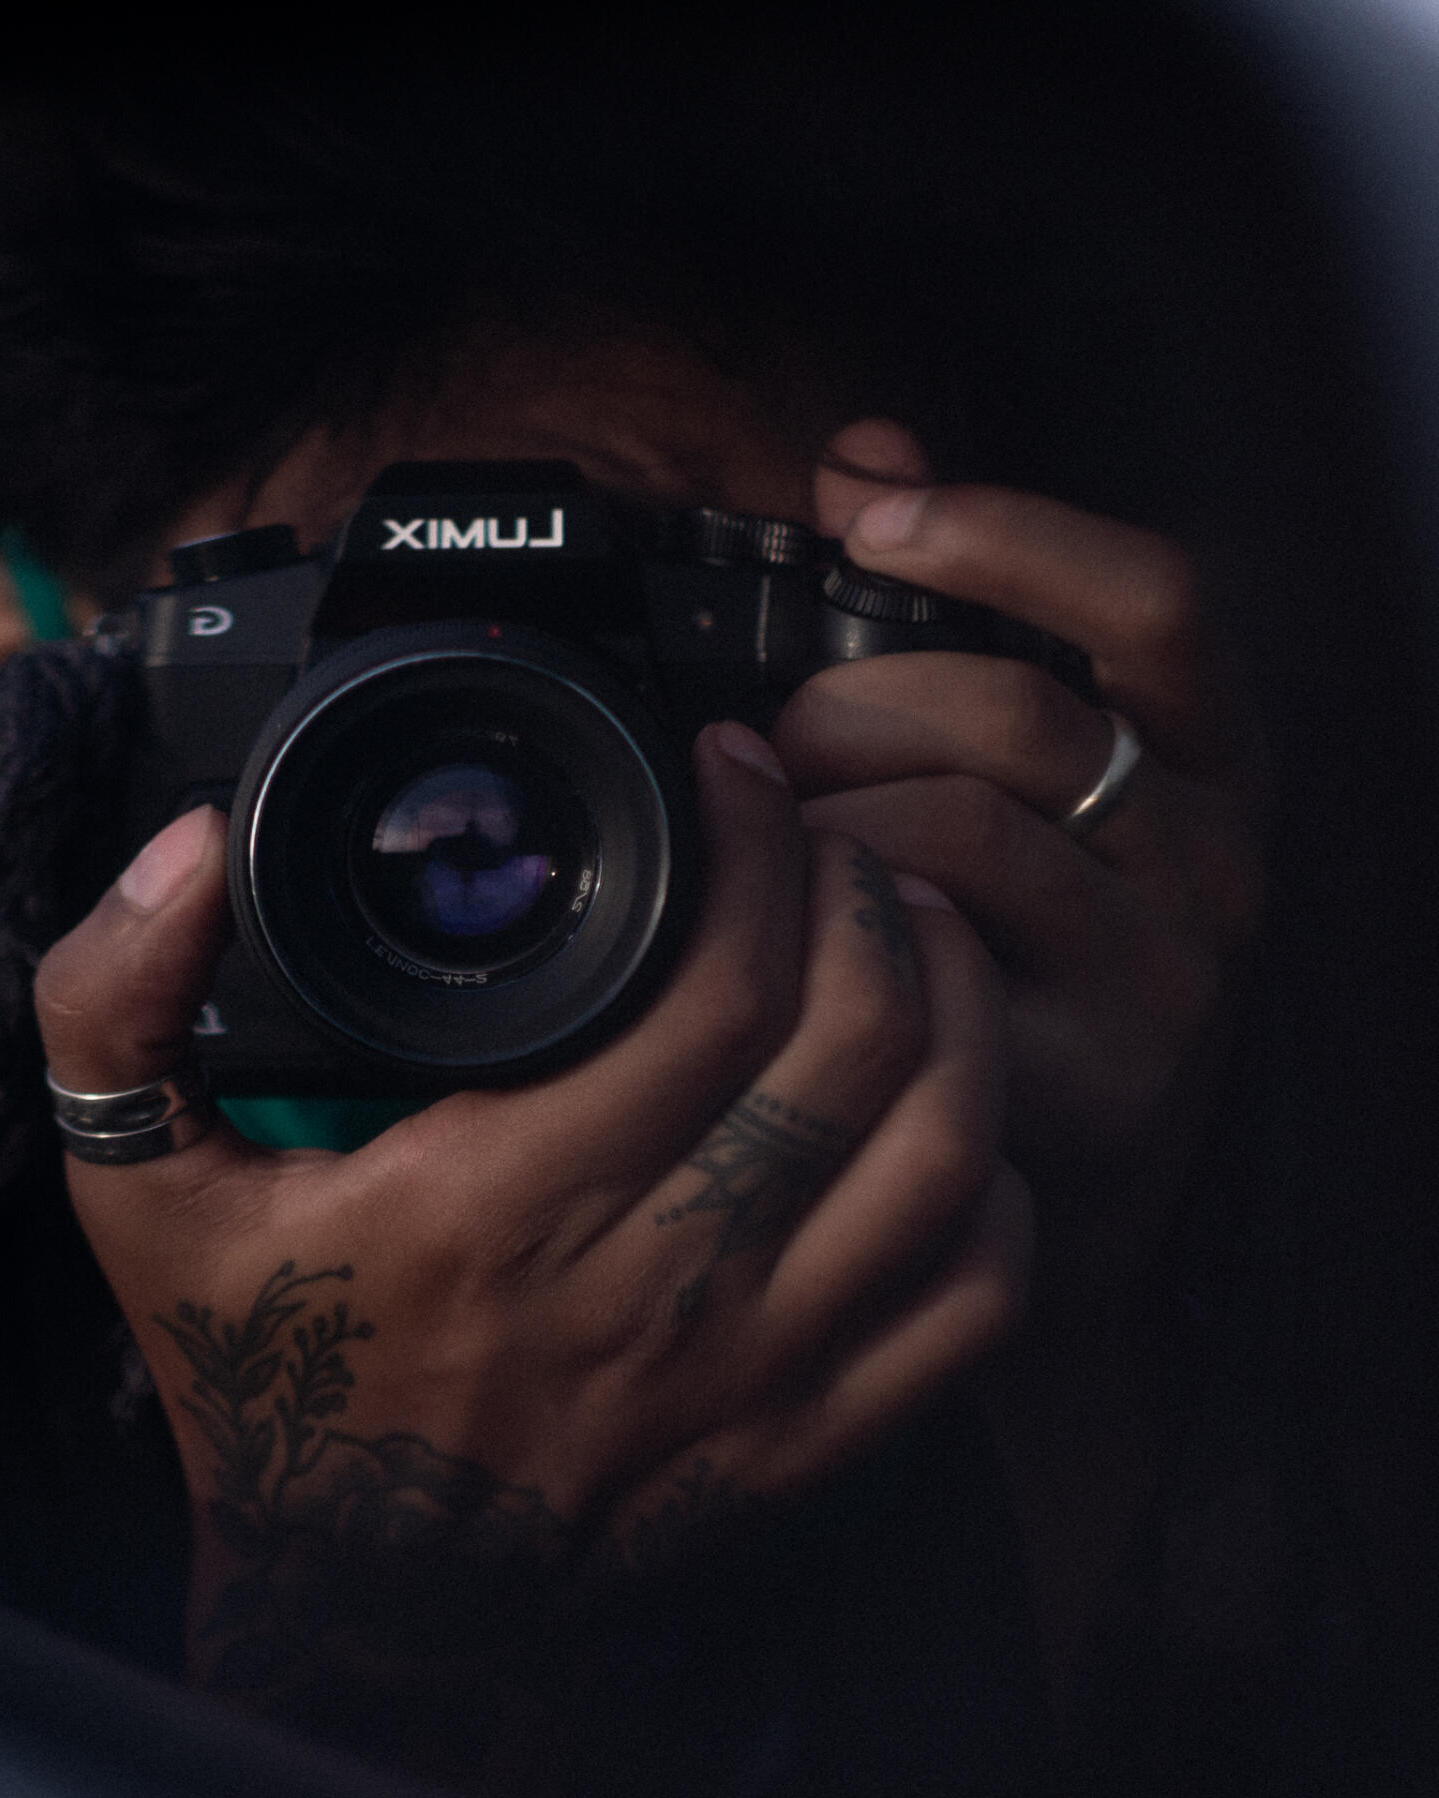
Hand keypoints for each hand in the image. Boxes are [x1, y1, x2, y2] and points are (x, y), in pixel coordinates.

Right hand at [33, 725, 1028, 1713]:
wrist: (357, 1620)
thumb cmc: (266, 1390)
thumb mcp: (135, 1192)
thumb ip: (117, 1006)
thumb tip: (185, 851)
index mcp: (500, 1204)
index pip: (709, 985)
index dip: (751, 843)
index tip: (730, 772)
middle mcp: (651, 1285)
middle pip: (853, 1042)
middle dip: (865, 890)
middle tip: (824, 829)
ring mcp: (750, 1373)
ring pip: (942, 1151)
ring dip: (956, 1008)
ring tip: (909, 928)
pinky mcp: (808, 1440)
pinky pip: (973, 1297)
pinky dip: (991, 1184)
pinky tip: (945, 1113)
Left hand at [787, 422, 1266, 1185]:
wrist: (1072, 1152)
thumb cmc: (1031, 924)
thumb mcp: (1034, 760)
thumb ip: (965, 599)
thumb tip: (866, 451)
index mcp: (1212, 751)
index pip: (1151, 599)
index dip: (1005, 533)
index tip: (864, 513)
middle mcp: (1213, 855)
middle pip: (1014, 714)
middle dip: (852, 707)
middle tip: (778, 745)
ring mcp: (1161, 973)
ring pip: (958, 827)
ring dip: (828, 812)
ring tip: (782, 835)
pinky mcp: (1087, 1076)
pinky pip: (928, 953)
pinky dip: (837, 913)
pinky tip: (806, 920)